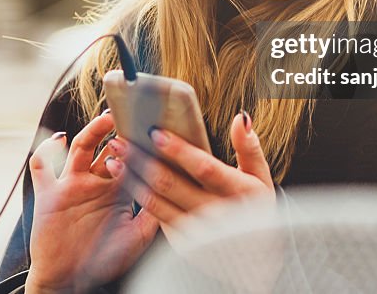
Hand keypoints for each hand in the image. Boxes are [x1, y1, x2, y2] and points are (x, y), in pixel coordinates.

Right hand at [26, 111, 159, 292]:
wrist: (69, 280)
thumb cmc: (104, 259)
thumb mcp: (137, 237)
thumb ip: (153, 214)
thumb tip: (173, 191)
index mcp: (116, 190)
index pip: (130, 159)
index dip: (141, 145)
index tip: (155, 129)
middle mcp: (95, 182)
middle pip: (106, 147)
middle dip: (119, 130)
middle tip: (134, 114)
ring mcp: (71, 184)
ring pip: (81, 148)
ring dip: (93, 131)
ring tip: (107, 119)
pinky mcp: (48, 194)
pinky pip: (41, 167)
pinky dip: (45, 150)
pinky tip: (58, 139)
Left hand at [107, 112, 281, 292]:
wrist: (254, 258)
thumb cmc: (256, 210)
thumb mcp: (261, 178)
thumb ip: (249, 148)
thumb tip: (240, 118)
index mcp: (237, 192)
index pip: (204, 168)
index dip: (179, 151)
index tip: (156, 132)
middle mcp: (215, 213)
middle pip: (171, 184)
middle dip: (142, 159)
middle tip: (121, 141)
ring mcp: (197, 230)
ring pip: (156, 202)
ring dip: (132, 178)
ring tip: (115, 159)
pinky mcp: (183, 241)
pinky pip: (156, 216)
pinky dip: (139, 196)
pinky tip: (126, 179)